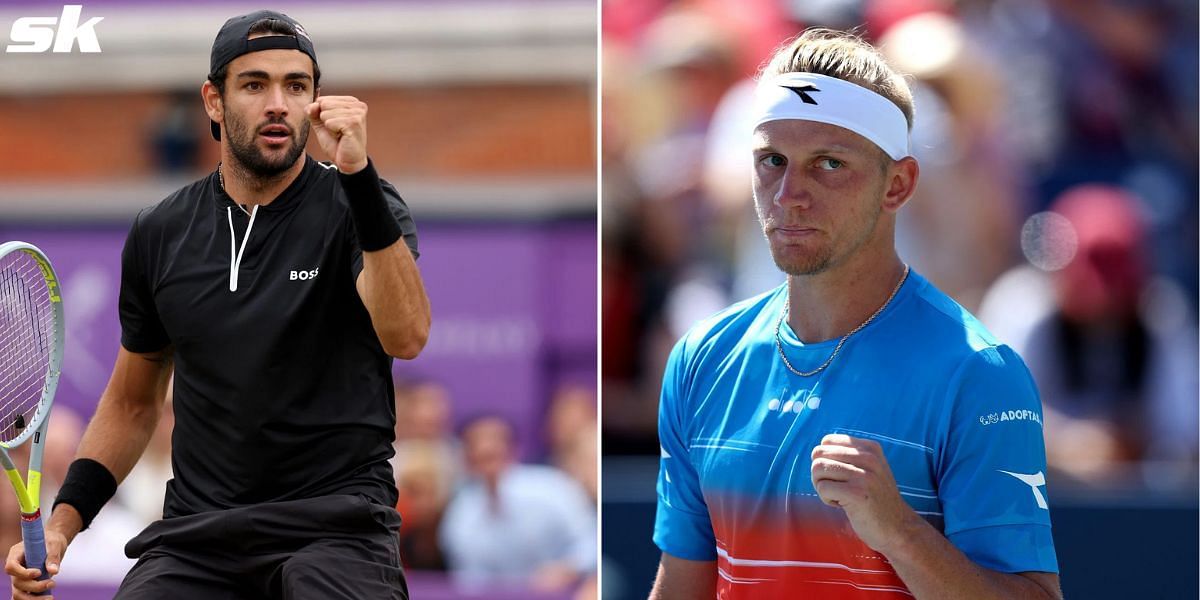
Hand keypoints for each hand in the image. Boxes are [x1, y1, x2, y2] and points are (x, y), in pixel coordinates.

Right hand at [4, 529, 65, 599]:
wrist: (52, 545)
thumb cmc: (51, 541)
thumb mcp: (54, 544)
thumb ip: (53, 556)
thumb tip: (54, 571)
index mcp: (16, 554)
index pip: (11, 567)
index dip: (23, 573)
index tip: (39, 573)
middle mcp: (16, 568)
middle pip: (16, 582)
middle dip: (34, 586)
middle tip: (53, 583)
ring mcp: (19, 578)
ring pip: (18, 593)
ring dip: (33, 599)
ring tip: (50, 598)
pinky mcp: (26, 585)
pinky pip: (24, 597)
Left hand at [306, 96, 368, 173]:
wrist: (348, 162)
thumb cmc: (337, 143)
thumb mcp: (321, 124)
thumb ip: (314, 112)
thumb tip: (312, 105)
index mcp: (351, 102)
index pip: (323, 100)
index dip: (322, 115)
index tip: (335, 126)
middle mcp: (357, 105)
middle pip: (324, 104)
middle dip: (326, 120)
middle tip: (337, 131)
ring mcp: (357, 113)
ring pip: (325, 113)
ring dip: (329, 127)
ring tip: (340, 134)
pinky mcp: (354, 123)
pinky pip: (329, 122)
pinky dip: (332, 132)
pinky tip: (342, 137)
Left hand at [810, 434, 919, 554]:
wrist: (897, 528)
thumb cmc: (874, 499)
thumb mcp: (868, 469)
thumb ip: (847, 456)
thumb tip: (816, 452)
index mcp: (870, 448)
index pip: (827, 441)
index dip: (826, 460)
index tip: (841, 476)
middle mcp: (869, 457)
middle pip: (819, 453)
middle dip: (820, 473)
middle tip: (836, 488)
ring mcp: (864, 475)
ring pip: (818, 469)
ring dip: (822, 486)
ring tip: (840, 497)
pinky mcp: (857, 493)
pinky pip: (822, 488)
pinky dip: (826, 499)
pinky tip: (844, 505)